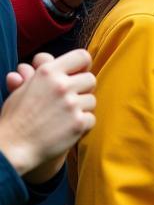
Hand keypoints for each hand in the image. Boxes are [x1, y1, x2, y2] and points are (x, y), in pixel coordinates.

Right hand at [0, 49, 94, 182]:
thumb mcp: (21, 90)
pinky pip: (91, 119)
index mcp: (48, 72)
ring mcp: (71, 104)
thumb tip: (41, 60)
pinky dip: (82, 125)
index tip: (78, 75)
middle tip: (69, 100)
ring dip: (82, 109)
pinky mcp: (78, 123)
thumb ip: (35, 74)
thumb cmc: (14, 119)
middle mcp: (61, 85)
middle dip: (82, 90)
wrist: (11, 149)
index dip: (83, 66)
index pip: (82, 56)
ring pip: (92, 100)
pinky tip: (66, 129)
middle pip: (91, 79)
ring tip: (64, 117)